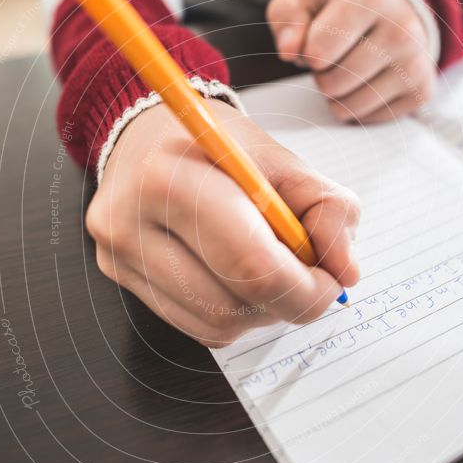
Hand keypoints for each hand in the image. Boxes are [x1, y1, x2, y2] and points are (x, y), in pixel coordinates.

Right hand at [86, 101, 359, 346]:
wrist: (149, 135)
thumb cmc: (221, 148)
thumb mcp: (285, 162)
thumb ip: (328, 211)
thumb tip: (345, 272)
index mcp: (172, 178)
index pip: (253, 265)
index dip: (306, 289)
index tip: (330, 282)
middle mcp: (131, 222)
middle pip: (233, 304)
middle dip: (286, 302)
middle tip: (307, 279)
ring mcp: (119, 255)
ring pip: (216, 325)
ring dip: (259, 310)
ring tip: (266, 270)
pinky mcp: (117, 277)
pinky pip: (196, 327)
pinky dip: (231, 313)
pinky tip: (233, 277)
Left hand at [267, 0, 436, 122]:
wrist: (395, 19)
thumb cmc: (342, 13)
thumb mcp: (307, 4)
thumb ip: (286, 18)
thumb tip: (289, 51)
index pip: (316, 52)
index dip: (307, 53)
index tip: (319, 40)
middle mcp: (401, 28)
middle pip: (331, 83)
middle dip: (321, 76)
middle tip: (335, 58)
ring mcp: (416, 63)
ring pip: (347, 107)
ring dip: (336, 96)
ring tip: (348, 71)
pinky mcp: (422, 92)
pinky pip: (366, 119)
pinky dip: (357, 108)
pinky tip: (367, 83)